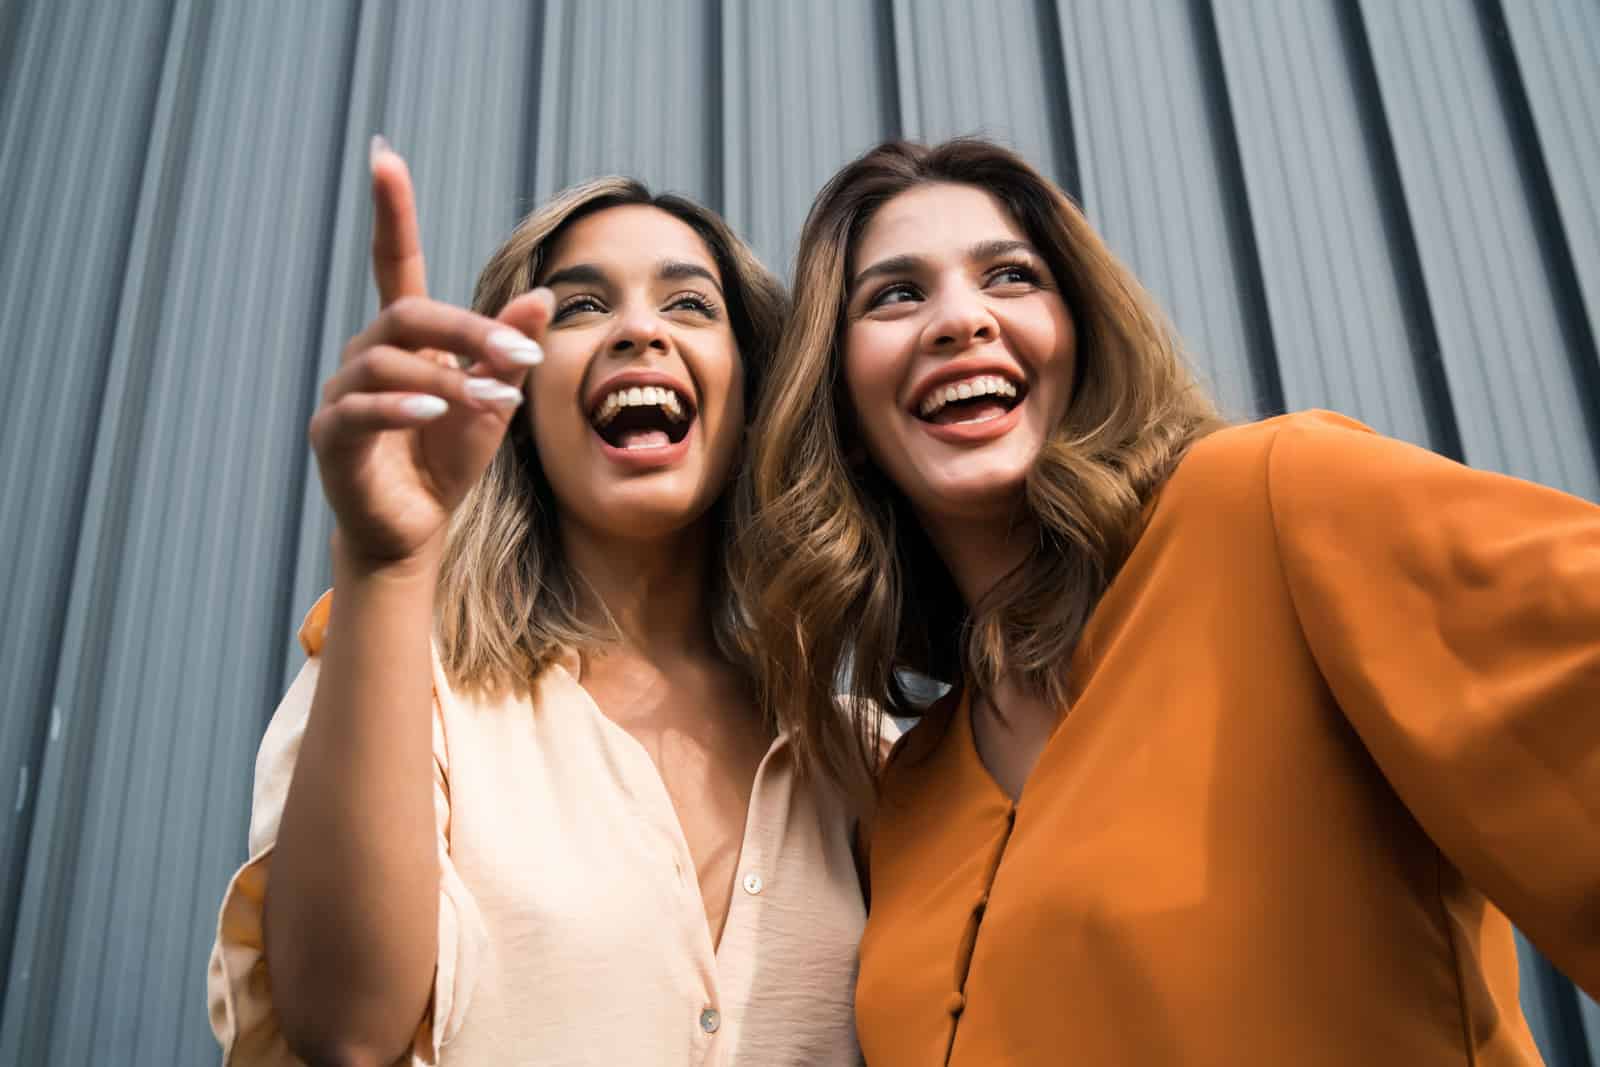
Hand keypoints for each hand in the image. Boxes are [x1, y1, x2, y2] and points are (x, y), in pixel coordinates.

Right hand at [309, 136, 553, 570]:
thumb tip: (542, 295)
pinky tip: (434, 413)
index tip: (384, 156)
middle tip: (520, 357)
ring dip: (450, 378)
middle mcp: (368, 355)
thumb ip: (509, 351)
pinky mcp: (332, 437)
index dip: (392, 211)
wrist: (413, 533)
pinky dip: (400, 407)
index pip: (395, 262)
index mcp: (407, 340)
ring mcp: (343, 394)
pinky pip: (360, 409)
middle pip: (410, 314)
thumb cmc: (445, 463)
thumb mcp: (493, 403)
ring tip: (495, 401)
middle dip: (470, 330)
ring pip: (389, 361)